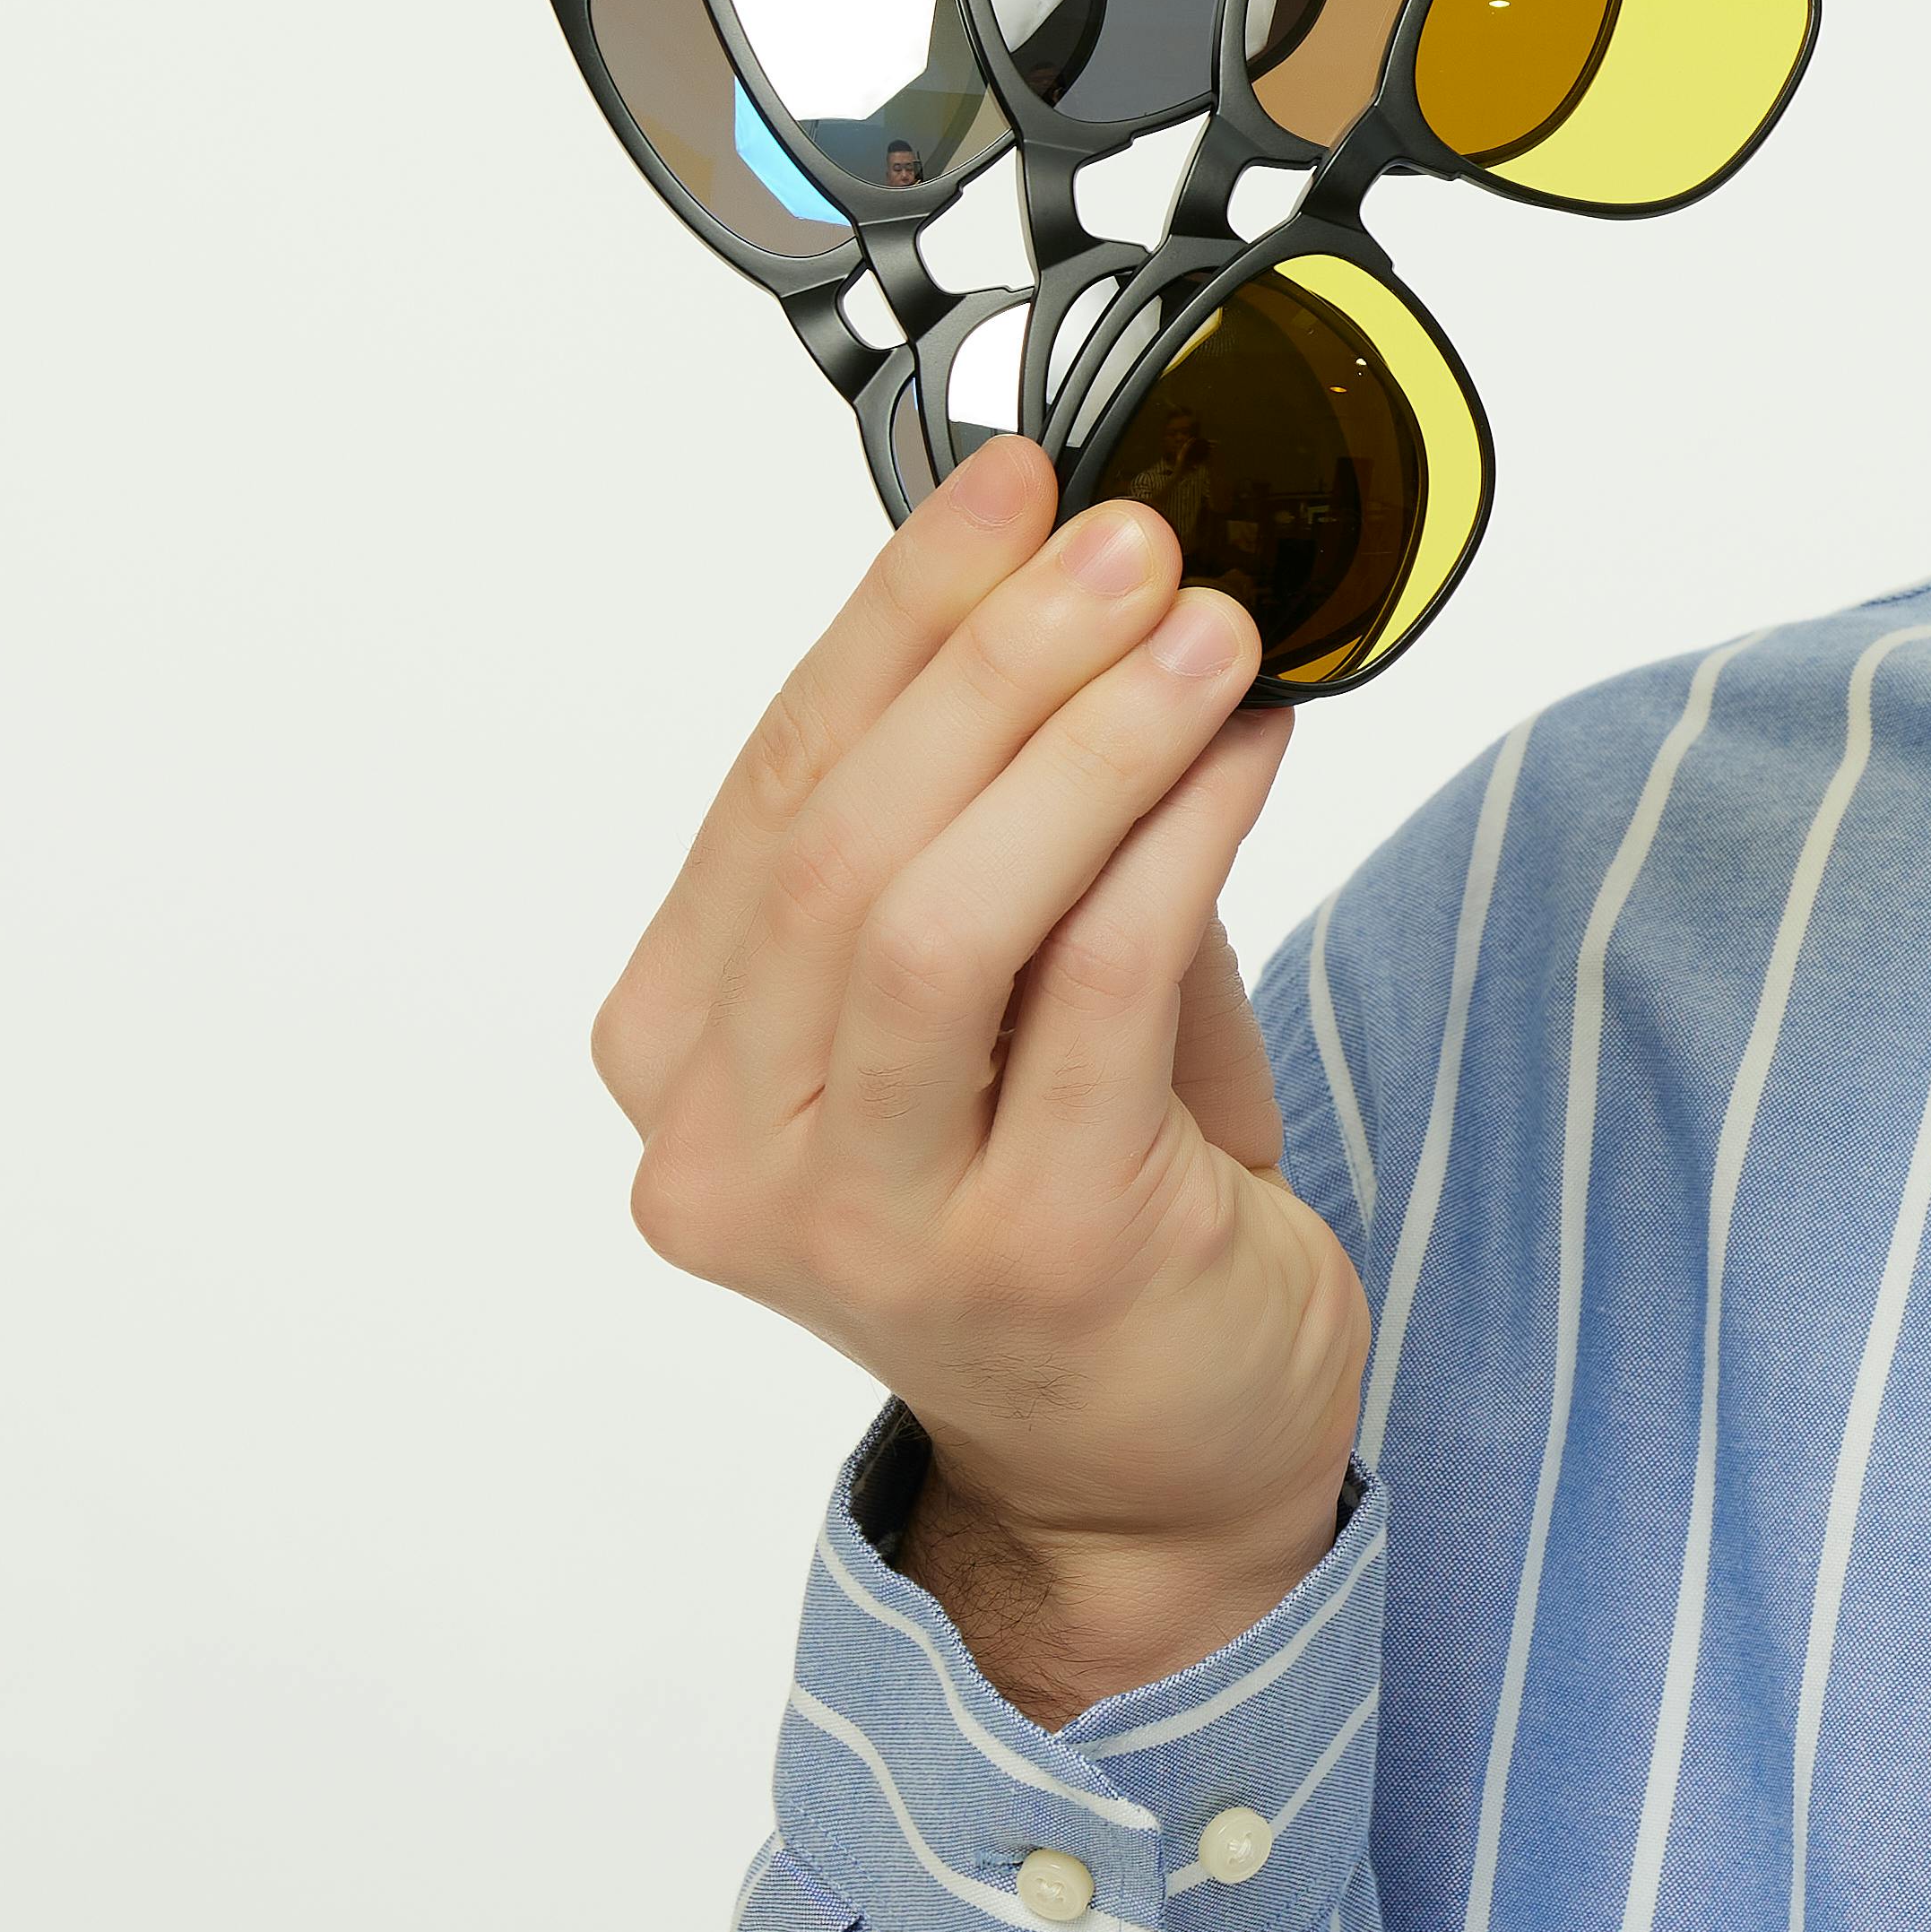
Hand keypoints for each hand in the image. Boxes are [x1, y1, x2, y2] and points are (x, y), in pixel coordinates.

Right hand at [593, 440, 1364, 1722]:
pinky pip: (1091, 996)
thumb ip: (995, 810)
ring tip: (1202, 630)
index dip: (894, 615)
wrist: (1155, 1451)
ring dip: (1081, 745)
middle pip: (839, 844)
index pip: (773, 783)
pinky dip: (1175, 842)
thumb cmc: (1079, 1186)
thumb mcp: (997, 982)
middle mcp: (734, 1154)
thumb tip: (1071, 568)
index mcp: (685, 1056)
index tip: (1011, 480)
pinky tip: (1245, 753)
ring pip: (935, 921)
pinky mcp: (1030, 1257)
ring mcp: (869, 1223)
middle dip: (992, 661)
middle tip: (1131, 542)